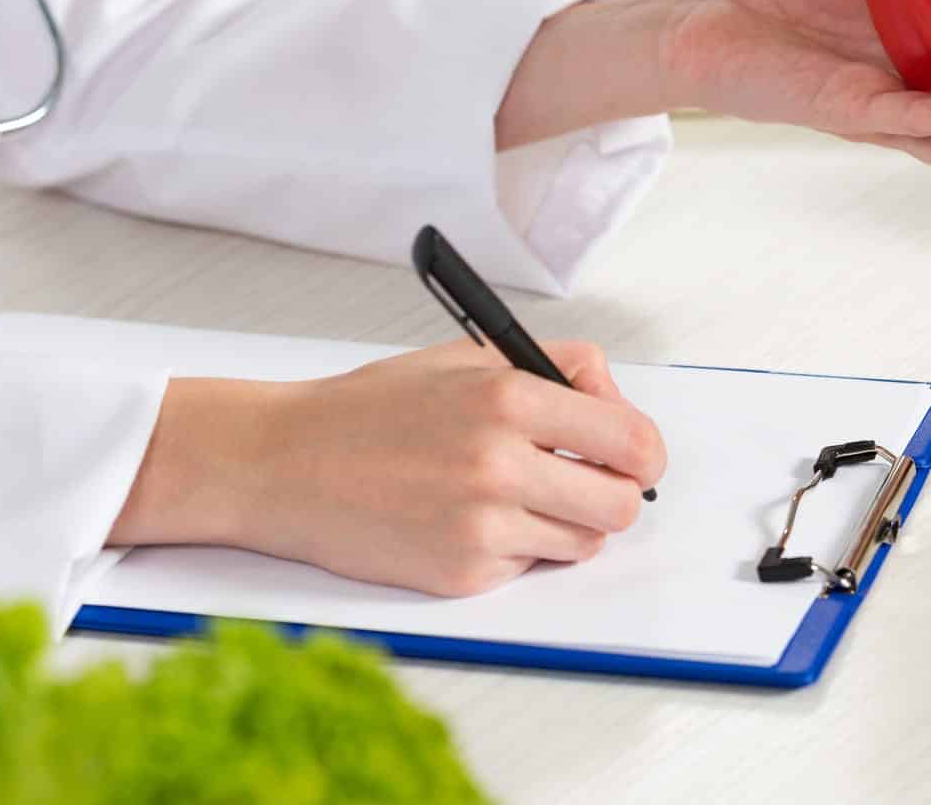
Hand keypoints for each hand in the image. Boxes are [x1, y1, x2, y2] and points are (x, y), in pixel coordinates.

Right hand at [110, 339, 664, 595]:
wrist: (286, 463)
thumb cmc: (373, 410)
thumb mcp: (467, 358)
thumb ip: (553, 369)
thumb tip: (614, 404)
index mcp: (509, 397)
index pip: (632, 439)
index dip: (644, 454)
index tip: (637, 458)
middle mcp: (501, 463)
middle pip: (621, 504)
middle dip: (610, 494)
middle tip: (581, 482)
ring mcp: (482, 525)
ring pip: (583, 543)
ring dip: (563, 523)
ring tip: (510, 495)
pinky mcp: (462, 573)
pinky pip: (528, 566)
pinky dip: (512, 547)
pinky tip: (465, 518)